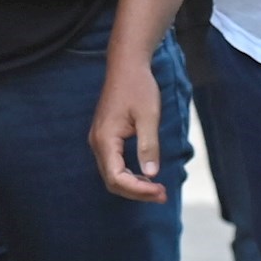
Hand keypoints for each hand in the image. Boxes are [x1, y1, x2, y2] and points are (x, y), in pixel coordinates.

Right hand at [88, 57, 169, 202]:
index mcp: (105, 139)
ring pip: (112, 175)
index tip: (161, 191)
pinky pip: (114, 165)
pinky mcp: (105, 137)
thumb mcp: (148, 116)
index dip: (138, 190)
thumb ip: (149, 146)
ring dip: (134, 185)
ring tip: (158, 189)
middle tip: (163, 195)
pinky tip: (146, 175)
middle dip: (137, 192)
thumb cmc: (138, 87)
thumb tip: (151, 174)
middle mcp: (98, 142)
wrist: (126, 66)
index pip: (116, 178)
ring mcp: (100, 140)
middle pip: (112, 181)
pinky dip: (129, 175)